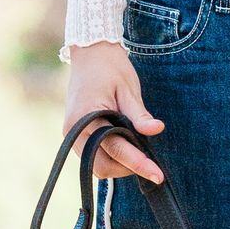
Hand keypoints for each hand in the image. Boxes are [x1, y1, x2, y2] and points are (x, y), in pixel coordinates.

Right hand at [64, 44, 164, 183]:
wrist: (90, 53)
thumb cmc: (110, 68)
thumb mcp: (128, 89)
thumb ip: (139, 114)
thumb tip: (157, 130)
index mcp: (86, 117)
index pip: (116, 148)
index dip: (138, 164)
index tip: (157, 175)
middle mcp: (74, 131)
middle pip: (102, 166)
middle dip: (127, 168)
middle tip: (150, 162)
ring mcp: (71, 135)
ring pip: (96, 165)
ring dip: (118, 164)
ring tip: (138, 151)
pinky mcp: (74, 135)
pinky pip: (92, 156)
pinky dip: (110, 156)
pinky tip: (126, 145)